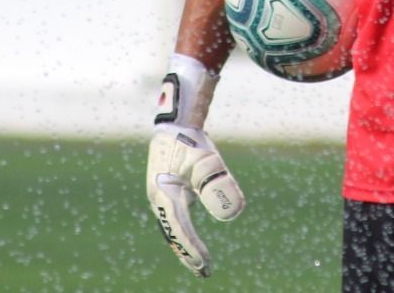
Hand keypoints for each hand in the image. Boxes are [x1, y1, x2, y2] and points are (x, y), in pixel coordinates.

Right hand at [146, 56, 244, 276]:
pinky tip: (193, 241)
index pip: (180, 229)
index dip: (192, 248)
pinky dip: (184, 232)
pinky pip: (175, 219)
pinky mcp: (168, 191)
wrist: (175, 121)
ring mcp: (161, 195)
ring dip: (185, 246)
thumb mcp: (208, 162)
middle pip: (173, 234)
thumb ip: (219, 186)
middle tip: (204, 272)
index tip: (206, 264)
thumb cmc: (190, 140)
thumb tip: (234, 214)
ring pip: (172, 228)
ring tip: (199, 262)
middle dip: (187, 253)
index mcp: (164, 195)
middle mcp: (159, 199)